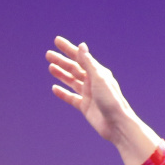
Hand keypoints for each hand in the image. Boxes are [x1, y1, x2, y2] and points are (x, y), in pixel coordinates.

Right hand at [46, 37, 157, 164]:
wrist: (117, 124)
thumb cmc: (111, 100)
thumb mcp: (98, 78)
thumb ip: (88, 63)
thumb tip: (81, 45)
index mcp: (98, 73)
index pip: (80, 57)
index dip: (68, 49)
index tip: (56, 40)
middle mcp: (93, 82)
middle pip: (74, 68)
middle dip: (61, 61)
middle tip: (47, 54)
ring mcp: (89, 94)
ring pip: (72, 81)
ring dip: (61, 74)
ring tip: (50, 67)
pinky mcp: (85, 107)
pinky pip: (71, 97)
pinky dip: (63, 93)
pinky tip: (54, 88)